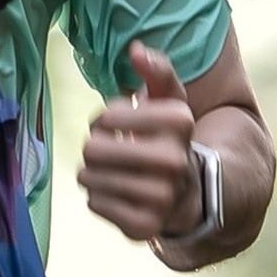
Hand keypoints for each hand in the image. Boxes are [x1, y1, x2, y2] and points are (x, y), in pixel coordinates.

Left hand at [79, 44, 201, 242]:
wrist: (187, 193)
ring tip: (112, 171)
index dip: (104, 118)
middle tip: (108, 150)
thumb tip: (135, 49)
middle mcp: (174, 161)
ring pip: (89, 177)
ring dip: (93, 172)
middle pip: (93, 149)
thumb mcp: (170, 101)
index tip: (120, 124)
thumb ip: (157, 70)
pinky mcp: (143, 226)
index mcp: (180, 122)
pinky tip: (117, 192)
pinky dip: (98, 197)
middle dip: (94, 147)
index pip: (107, 115)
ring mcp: (160, 197)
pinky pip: (94, 203)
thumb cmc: (168, 138)